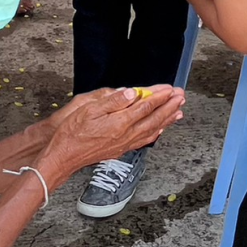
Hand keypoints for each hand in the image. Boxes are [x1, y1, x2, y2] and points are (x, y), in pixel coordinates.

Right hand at [39, 85, 184, 181]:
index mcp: (120, 122)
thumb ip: (113, 101)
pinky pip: (145, 140)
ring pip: (153, 130)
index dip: (160, 96)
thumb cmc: (73, 133)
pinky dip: (156, 132)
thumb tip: (132, 93)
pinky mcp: (121, 149)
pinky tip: (160, 129)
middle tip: (181, 96)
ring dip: (167, 119)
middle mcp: (126, 135)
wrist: (64, 157)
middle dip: (169, 106)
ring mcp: (125, 144)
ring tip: (179, 111)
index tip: (170, 89)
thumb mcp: (89, 110)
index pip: (145, 106)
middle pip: (154, 118)